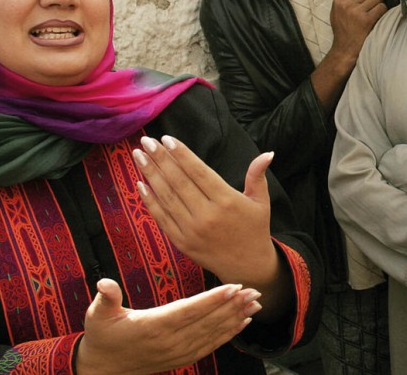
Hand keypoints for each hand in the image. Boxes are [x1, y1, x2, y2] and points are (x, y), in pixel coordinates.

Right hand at [75, 278, 261, 374]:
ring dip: (236, 317)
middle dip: (233, 305)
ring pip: (213, 333)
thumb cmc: (101, 336)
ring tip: (255, 303)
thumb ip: (106, 297)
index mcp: (153, 326)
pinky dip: (228, 334)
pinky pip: (210, 345)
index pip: (189, 310)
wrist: (102, 369)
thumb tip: (104, 284)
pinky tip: (243, 322)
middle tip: (255, 290)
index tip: (233, 287)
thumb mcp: (98, 314)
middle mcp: (170, 341)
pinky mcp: (182, 358)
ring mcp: (178, 352)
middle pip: (208, 321)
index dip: (212, 299)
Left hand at [133, 137, 279, 290]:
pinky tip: (141, 184)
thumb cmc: (255, 229)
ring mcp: (192, 230)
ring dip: (150, 175)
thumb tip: (268, 153)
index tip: (166, 139)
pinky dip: (150, 200)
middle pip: (178, 181)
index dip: (181, 155)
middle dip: (160, 159)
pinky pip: (162, 218)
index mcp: (227, 201)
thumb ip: (258, 175)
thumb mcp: (261, 201)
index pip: (199, 172)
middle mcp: (207, 215)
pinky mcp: (182, 242)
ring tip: (138, 156)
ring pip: (167, 197)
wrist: (248, 267)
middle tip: (145, 141)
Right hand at [328, 0, 388, 61]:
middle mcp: (346, 4)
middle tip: (369, 9)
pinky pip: (381, 8)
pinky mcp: (366, 20)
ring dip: (378, 5)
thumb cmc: (343, 29)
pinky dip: (382, 12)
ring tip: (373, 14)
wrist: (345, 49)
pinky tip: (377, 18)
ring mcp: (356, 12)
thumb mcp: (336, 11)